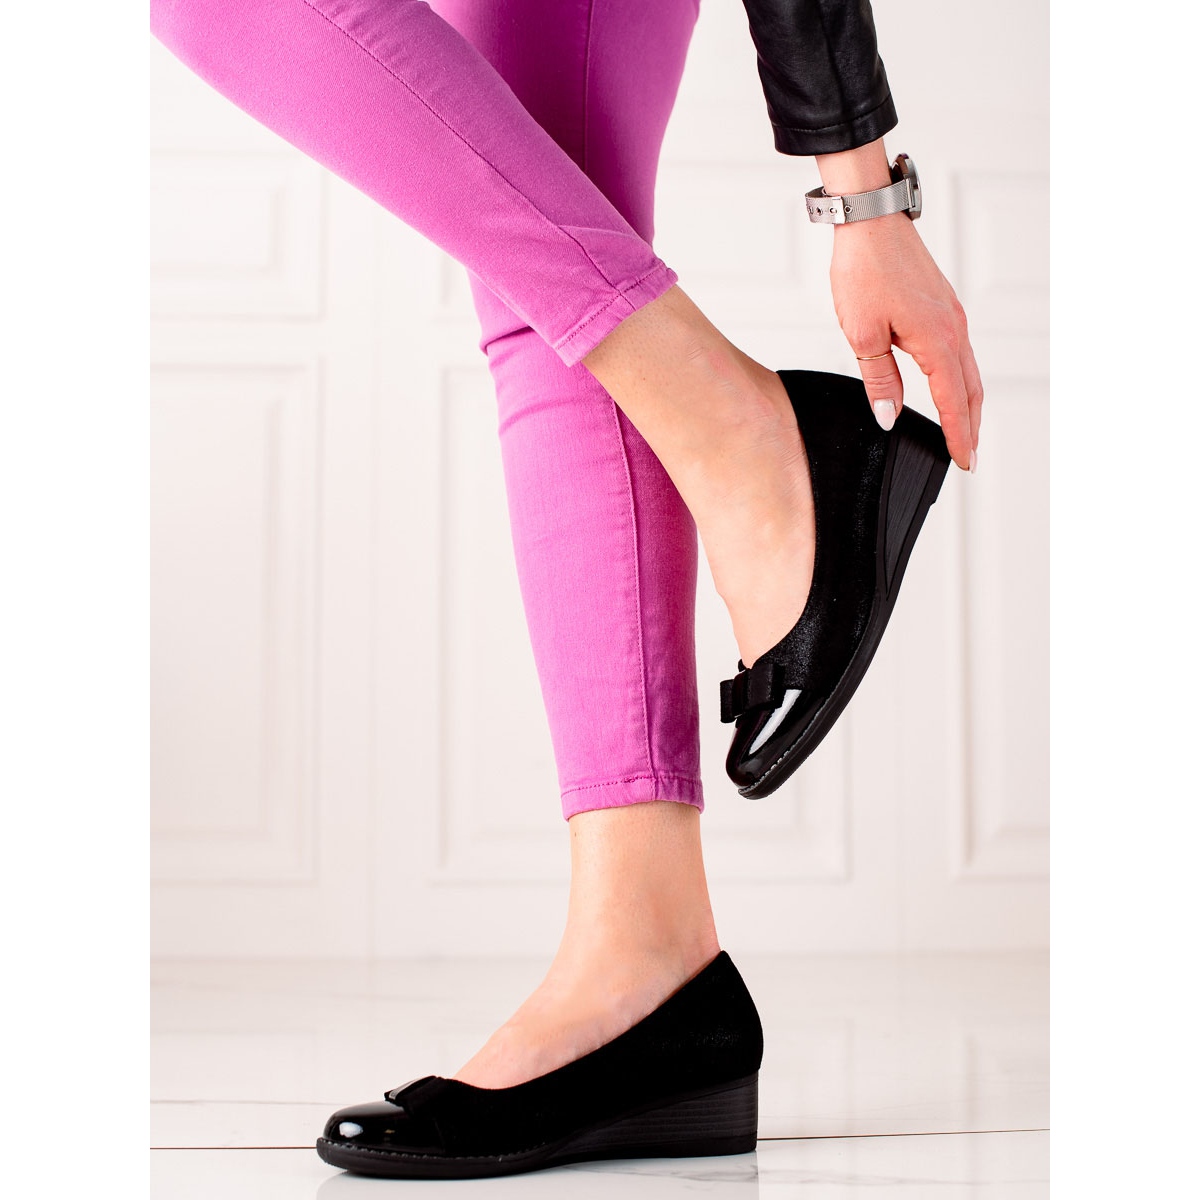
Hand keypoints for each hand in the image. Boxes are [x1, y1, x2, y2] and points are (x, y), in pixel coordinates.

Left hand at [829, 211, 982, 470]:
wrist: (871, 222)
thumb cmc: (864, 270)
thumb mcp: (863, 334)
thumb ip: (880, 380)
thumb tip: (890, 416)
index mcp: (936, 339)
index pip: (953, 401)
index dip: (958, 435)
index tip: (964, 462)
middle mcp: (953, 328)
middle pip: (971, 390)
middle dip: (971, 426)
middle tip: (968, 457)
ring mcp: (952, 315)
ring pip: (968, 371)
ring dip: (969, 404)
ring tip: (964, 430)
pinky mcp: (944, 306)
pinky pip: (960, 352)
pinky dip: (961, 378)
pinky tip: (951, 388)